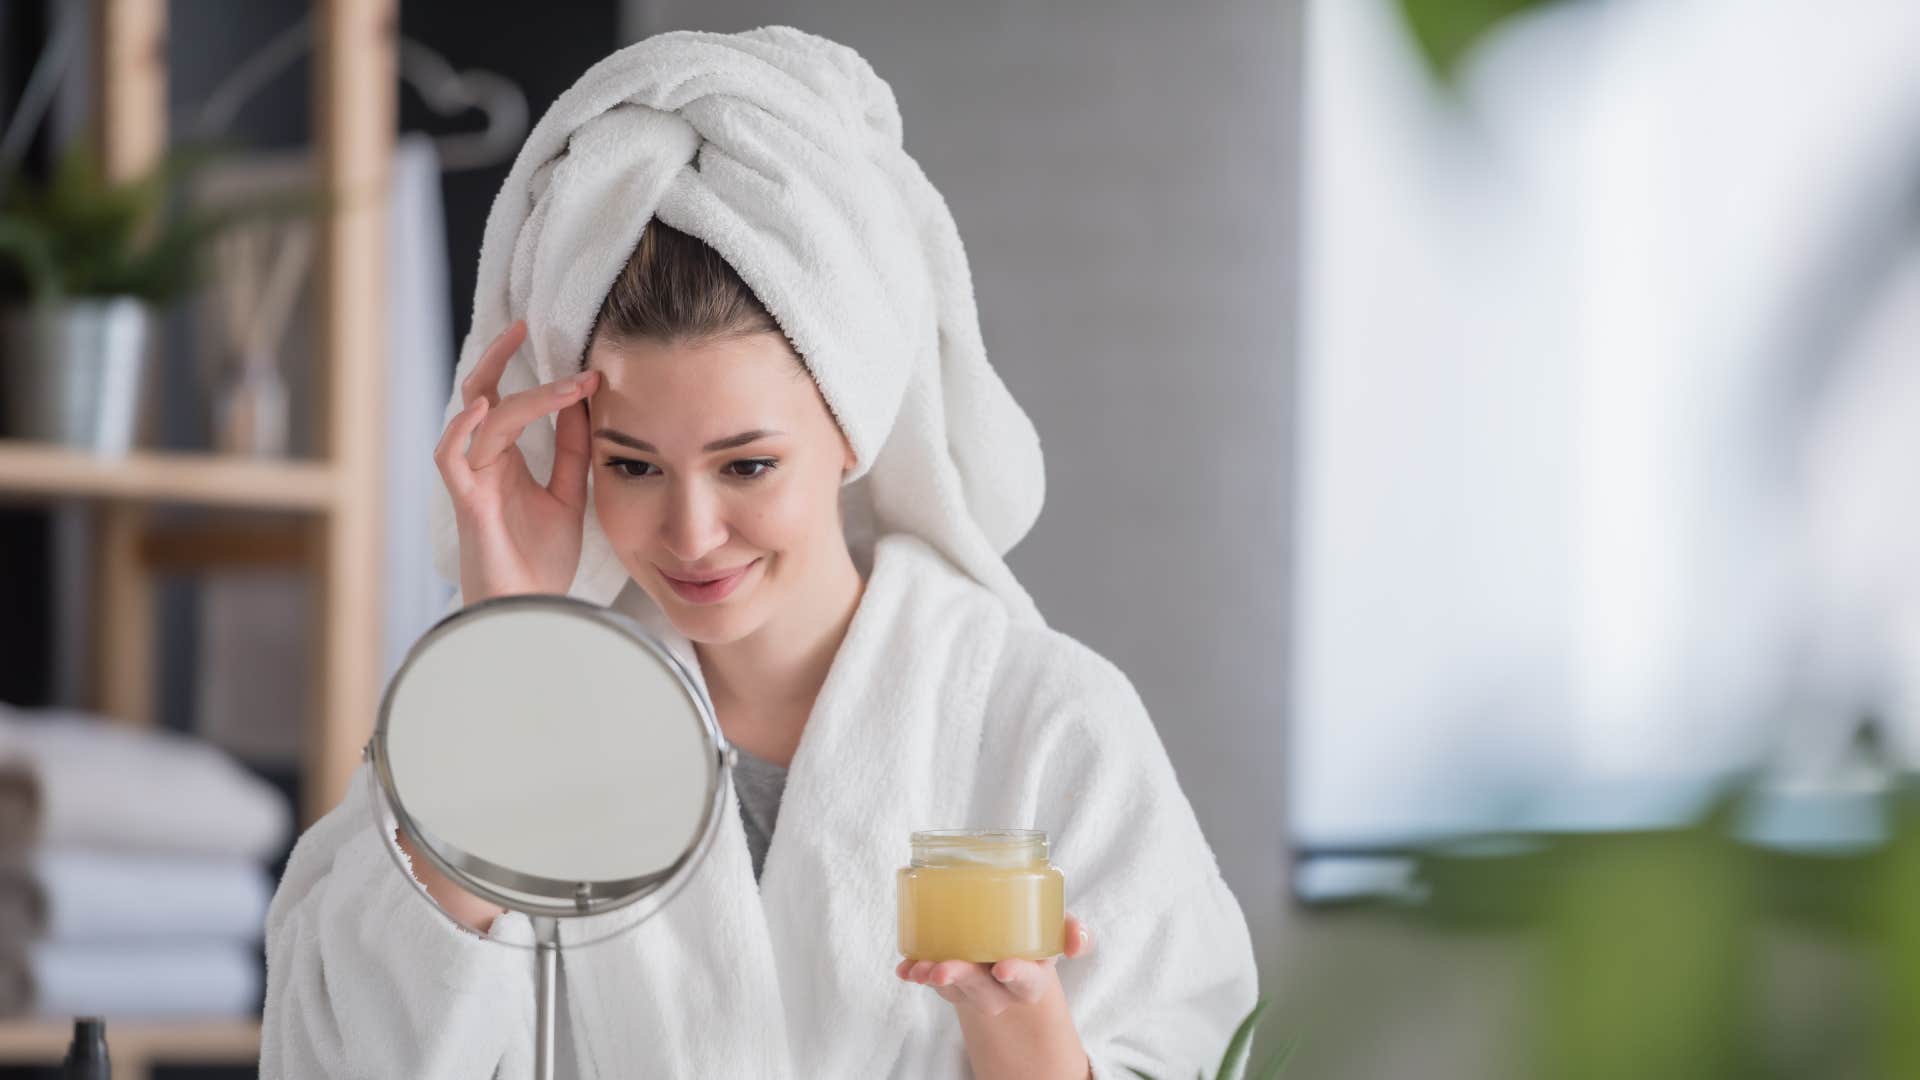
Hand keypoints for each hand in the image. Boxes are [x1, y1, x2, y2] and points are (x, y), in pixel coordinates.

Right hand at [434, 318, 601, 600]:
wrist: (532, 614)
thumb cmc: (541, 560)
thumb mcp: (568, 495)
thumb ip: (572, 453)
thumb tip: (583, 404)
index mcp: (506, 461)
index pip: (511, 403)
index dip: (535, 376)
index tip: (578, 360)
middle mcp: (484, 464)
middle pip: (481, 396)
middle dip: (498, 358)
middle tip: (523, 326)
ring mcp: (472, 482)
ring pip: (477, 420)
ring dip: (508, 391)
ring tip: (537, 366)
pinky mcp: (467, 504)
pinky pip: (450, 458)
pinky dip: (461, 429)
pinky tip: (483, 407)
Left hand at [895, 914, 1092, 1016]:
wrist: (1009, 963)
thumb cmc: (1032, 942)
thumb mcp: (1056, 935)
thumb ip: (1073, 933)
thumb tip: (1077, 940)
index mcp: (1030, 977)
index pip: (1026, 980)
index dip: (1016, 974)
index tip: (1003, 968)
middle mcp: (999, 988)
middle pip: (981, 990)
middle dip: (962, 978)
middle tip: (943, 969)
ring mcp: (970, 986)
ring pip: (952, 987)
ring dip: (932, 976)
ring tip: (918, 969)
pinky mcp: (948, 980)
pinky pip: (929, 979)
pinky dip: (915, 972)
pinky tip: (904, 968)